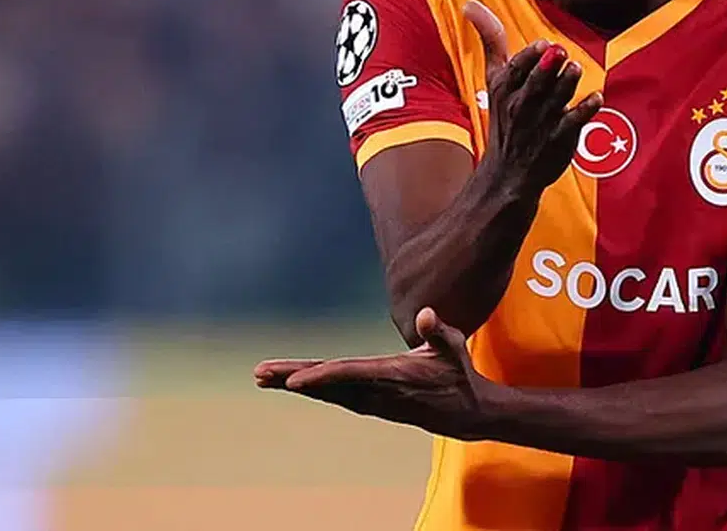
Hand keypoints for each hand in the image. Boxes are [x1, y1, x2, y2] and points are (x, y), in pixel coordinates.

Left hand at [253, 308, 491, 440]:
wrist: (466, 413)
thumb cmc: (459, 374)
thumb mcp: (454, 348)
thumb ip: (438, 331)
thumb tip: (425, 313)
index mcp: (393, 375)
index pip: (349, 375)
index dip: (319, 377)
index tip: (291, 382)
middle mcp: (377, 391)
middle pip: (327, 384)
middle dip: (292, 378)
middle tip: (260, 373)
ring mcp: (373, 400)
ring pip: (326, 392)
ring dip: (294, 383)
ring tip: (263, 377)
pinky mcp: (371, 403)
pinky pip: (334, 395)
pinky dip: (312, 388)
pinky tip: (291, 384)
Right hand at [463, 0, 601, 193]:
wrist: (508, 172)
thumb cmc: (504, 116)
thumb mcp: (494, 79)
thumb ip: (491, 41)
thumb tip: (471, 3)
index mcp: (504, 89)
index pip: (514, 70)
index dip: (529, 58)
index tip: (541, 44)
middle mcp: (521, 106)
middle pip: (535, 84)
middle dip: (546, 69)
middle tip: (559, 51)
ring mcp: (541, 123)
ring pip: (555, 101)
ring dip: (566, 84)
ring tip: (574, 68)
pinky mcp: (560, 139)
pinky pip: (573, 123)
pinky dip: (585, 111)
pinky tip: (597, 97)